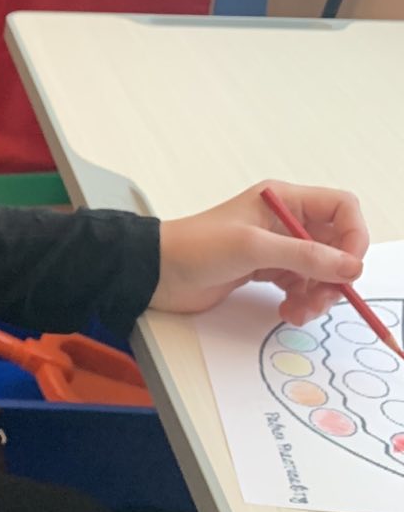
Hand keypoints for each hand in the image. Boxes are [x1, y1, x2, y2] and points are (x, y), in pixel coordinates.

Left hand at [153, 180, 367, 321]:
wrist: (158, 272)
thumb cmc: (195, 246)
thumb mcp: (252, 248)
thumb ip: (303, 255)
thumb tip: (349, 266)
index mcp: (283, 200)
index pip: (340, 208)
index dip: (354, 236)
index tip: (349, 268)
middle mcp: (284, 220)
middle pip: (336, 244)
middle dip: (336, 274)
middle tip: (322, 298)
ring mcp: (276, 247)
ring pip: (321, 270)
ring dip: (319, 294)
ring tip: (300, 310)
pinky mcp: (267, 270)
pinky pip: (302, 286)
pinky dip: (302, 301)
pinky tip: (288, 311)